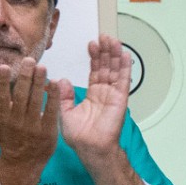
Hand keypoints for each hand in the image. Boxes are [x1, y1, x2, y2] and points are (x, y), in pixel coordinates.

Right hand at [0, 57, 60, 178]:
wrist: (21, 164)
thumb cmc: (4, 139)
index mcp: (1, 118)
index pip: (0, 97)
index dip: (1, 82)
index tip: (4, 66)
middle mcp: (16, 122)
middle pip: (20, 96)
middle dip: (25, 77)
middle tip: (29, 60)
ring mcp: (33, 128)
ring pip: (36, 102)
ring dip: (39, 83)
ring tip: (42, 67)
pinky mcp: (48, 132)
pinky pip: (51, 112)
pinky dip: (53, 97)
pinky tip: (56, 83)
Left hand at [59, 35, 130, 159]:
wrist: (90, 148)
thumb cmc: (80, 136)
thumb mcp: (64, 112)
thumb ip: (63, 96)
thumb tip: (60, 80)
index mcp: (93, 95)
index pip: (95, 71)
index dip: (94, 57)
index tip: (92, 44)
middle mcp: (104, 93)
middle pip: (106, 67)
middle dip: (106, 51)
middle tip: (104, 36)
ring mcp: (113, 95)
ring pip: (115, 70)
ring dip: (115, 55)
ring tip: (113, 39)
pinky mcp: (120, 99)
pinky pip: (123, 80)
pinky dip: (125, 67)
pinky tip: (125, 55)